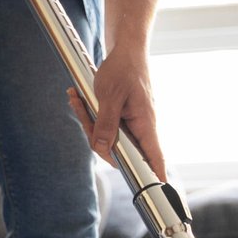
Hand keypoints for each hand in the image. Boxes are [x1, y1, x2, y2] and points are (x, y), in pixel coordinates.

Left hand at [65, 43, 166, 180]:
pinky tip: (78, 97)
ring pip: (106, 137)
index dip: (156, 174)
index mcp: (145, 123)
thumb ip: (106, 124)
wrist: (125, 49)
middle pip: (118, 149)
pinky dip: (89, 114)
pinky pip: (103, 125)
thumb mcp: (110, 96)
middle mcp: (140, 126)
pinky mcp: (121, 117)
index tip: (160, 188)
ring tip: (78, 98)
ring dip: (88, 121)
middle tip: (85, 112)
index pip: (154, 156)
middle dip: (95, 137)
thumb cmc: (123, 69)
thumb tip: (103, 148)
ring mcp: (130, 123)